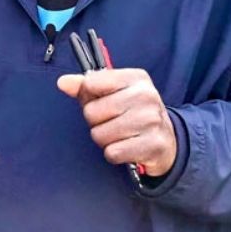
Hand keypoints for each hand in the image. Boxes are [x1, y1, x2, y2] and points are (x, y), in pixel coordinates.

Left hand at [57, 68, 176, 176]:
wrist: (167, 140)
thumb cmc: (132, 112)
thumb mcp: (113, 92)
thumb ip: (85, 86)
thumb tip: (63, 82)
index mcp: (135, 78)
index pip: (91, 83)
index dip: (89, 96)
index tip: (102, 100)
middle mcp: (146, 96)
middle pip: (91, 112)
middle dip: (96, 121)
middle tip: (113, 122)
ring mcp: (151, 121)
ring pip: (100, 135)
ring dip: (105, 139)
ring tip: (120, 135)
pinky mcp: (153, 146)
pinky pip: (112, 153)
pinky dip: (114, 154)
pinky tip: (127, 147)